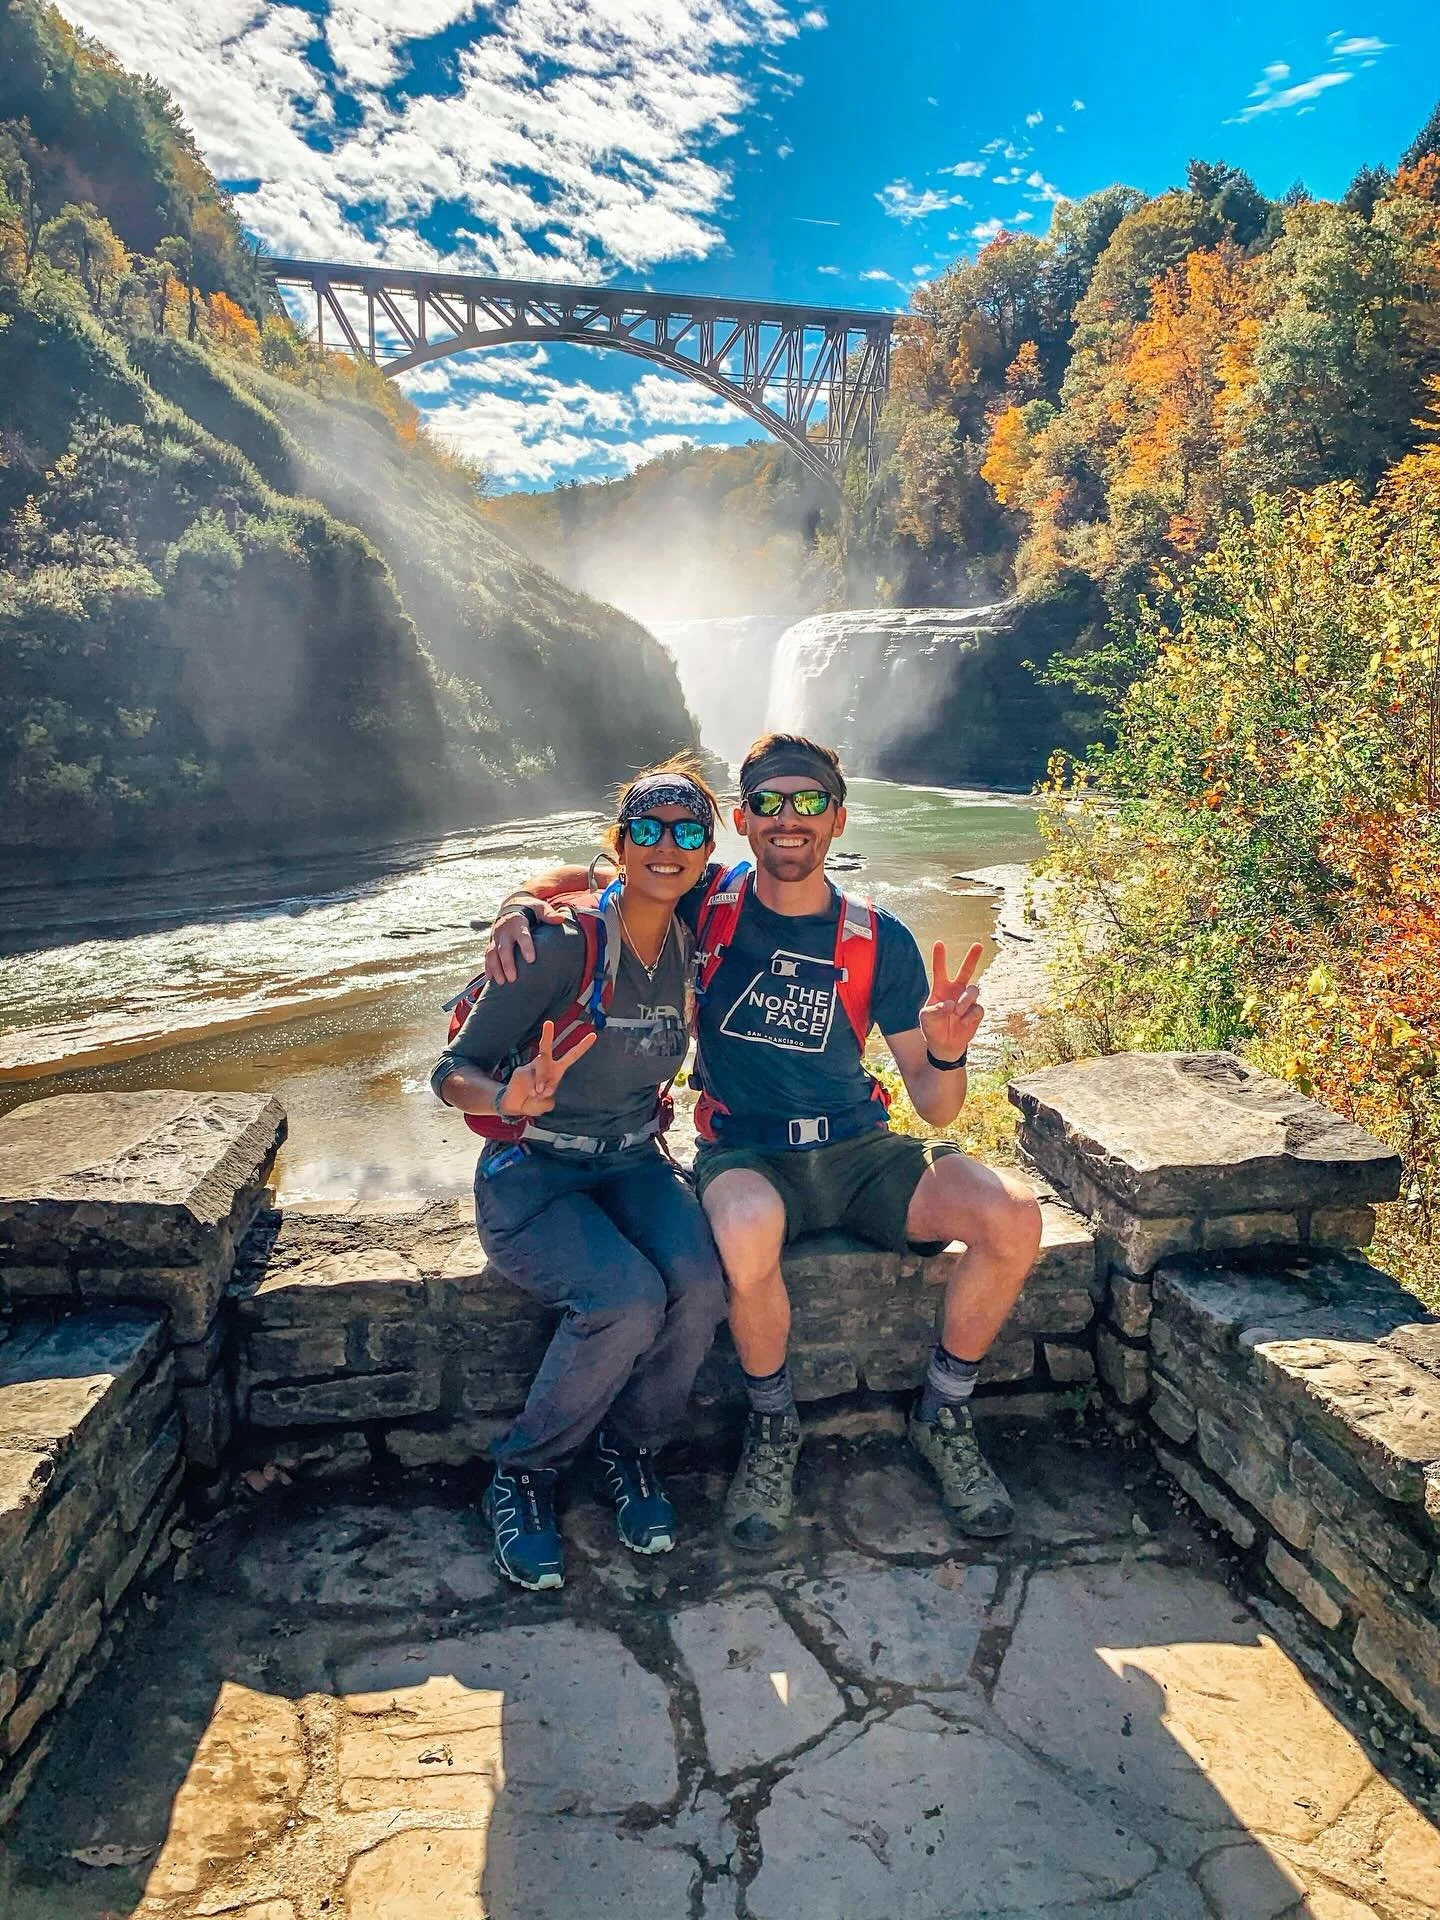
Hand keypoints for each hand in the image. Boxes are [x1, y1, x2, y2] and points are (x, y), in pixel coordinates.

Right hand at [484, 899, 567, 983]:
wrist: (513, 904)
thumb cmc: (530, 908)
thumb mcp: (539, 907)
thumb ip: (548, 914)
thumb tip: (560, 919)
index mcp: (517, 921)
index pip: (522, 935)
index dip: (526, 947)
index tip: (531, 960)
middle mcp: (504, 929)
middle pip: (504, 948)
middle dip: (507, 964)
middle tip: (513, 979)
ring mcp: (496, 937)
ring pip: (492, 953)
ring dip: (496, 968)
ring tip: (501, 983)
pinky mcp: (491, 942)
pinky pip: (487, 955)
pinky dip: (488, 966)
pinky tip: (490, 979)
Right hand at [496, 1021, 596, 1117]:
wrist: (516, 1106)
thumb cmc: (535, 1102)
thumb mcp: (546, 1104)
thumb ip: (548, 1098)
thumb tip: (544, 1089)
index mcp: (557, 1070)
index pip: (572, 1055)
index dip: (582, 1046)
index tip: (593, 1035)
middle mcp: (545, 1065)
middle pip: (545, 1048)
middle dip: (547, 1035)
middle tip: (548, 1023)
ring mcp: (531, 1068)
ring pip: (539, 1066)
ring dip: (540, 1080)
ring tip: (538, 1092)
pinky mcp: (521, 1072)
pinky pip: (529, 1078)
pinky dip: (532, 1088)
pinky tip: (532, 1094)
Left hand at [919, 942, 983, 1063]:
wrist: (945, 1045)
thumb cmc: (932, 1028)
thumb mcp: (926, 1019)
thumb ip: (935, 1010)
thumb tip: (951, 1004)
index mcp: (941, 988)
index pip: (940, 970)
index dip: (939, 957)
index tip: (939, 943)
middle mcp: (956, 990)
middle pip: (966, 970)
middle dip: (972, 957)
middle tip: (978, 944)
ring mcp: (967, 1000)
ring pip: (973, 990)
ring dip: (965, 1000)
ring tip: (957, 1011)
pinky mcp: (976, 1011)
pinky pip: (977, 1008)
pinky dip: (969, 1016)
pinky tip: (963, 1022)